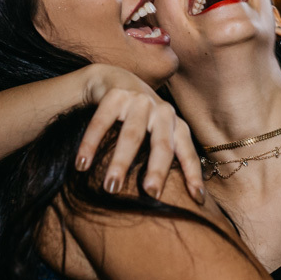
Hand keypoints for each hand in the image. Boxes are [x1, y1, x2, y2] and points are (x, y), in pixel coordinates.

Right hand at [75, 65, 203, 203]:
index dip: (194, 175)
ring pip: (131, 135)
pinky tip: (82, 165)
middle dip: (158, 171)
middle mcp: (163, 112)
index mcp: (176, 126)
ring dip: (121, 163)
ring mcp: (140, 101)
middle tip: (151, 194)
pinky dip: (90, 144)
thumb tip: (176, 198)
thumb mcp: (158, 134)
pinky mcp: (116, 95)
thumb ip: (166, 156)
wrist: (115, 79)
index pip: (188, 153)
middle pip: (161, 145)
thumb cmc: (141, 119)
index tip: (198, 199)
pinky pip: (101, 122)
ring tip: (110, 188)